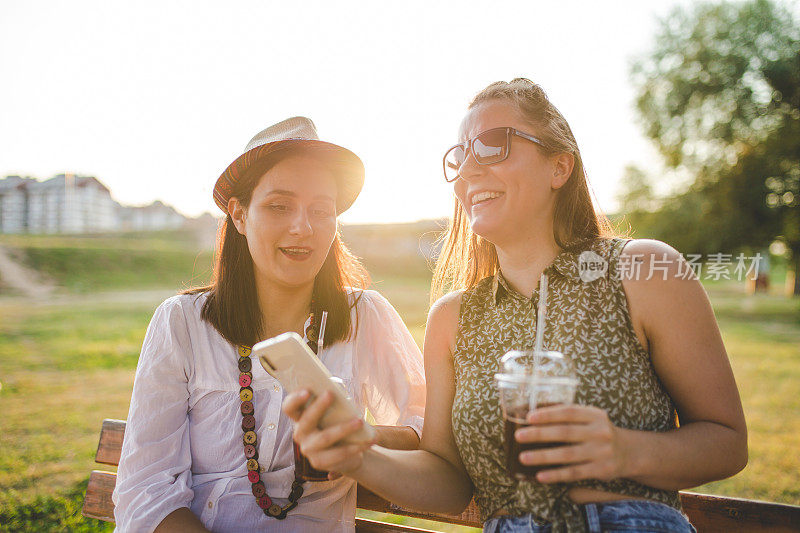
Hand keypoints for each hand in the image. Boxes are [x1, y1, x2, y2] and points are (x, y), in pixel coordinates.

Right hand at [282, 389, 375, 476]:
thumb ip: (333, 404)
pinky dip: (357, 446)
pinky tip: (370, 441)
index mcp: (300, 418)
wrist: (346, 454)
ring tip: (359, 421)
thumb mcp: (334, 414)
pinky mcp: (319, 462)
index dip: (295, 398)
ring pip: (326, 437)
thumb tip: (341, 395)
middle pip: (306, 419)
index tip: (307, 390)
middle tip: (330, 393)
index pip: (289, 407)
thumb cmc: (338, 425)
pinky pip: (340, 453)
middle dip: (318, 406)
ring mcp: (308, 449)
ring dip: (344, 428)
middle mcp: (300, 434)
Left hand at [515, 404, 629, 483]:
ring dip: (543, 456)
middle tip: (519, 436)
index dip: (548, 414)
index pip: (568, 412)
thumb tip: (532, 415)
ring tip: (523, 457)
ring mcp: (601, 452)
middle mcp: (599, 432)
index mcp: (594, 415)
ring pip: (567, 454)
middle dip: (540, 434)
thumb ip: (569, 416)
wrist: (629, 452)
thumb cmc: (598, 432)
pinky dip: (556, 474)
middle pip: (565, 432)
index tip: (529, 417)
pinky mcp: (601, 470)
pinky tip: (540, 476)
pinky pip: (574, 473)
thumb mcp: (590, 418)